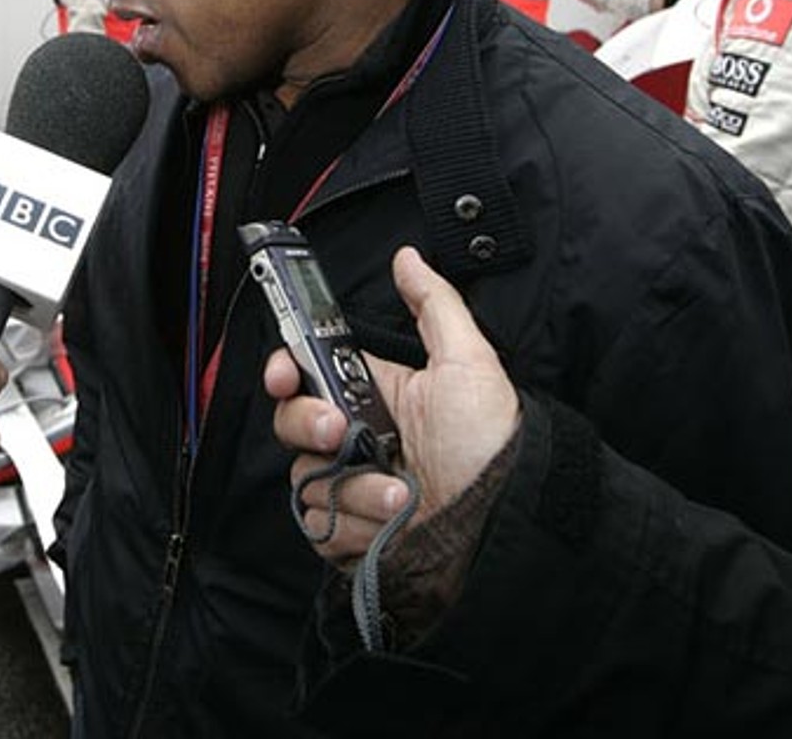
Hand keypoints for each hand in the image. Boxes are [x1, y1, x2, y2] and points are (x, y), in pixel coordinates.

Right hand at [266, 246, 519, 566]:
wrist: (504, 524)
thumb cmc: (492, 445)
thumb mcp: (468, 363)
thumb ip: (434, 303)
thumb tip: (408, 258)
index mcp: (376, 394)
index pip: (307, 373)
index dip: (286, 370)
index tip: (286, 374)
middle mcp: (358, 440)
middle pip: (292, 423)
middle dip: (311, 425)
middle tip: (342, 432)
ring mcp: (352, 487)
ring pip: (306, 478)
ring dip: (353, 487)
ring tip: (400, 493)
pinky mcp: (351, 532)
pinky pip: (320, 525)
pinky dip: (354, 527)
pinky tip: (391, 523)